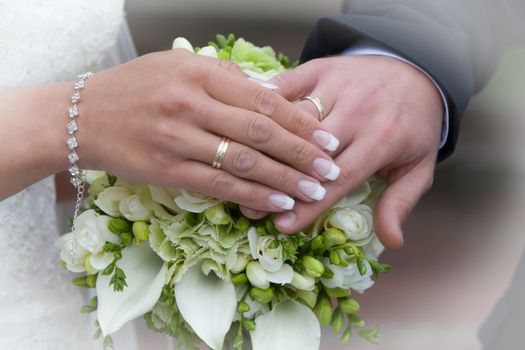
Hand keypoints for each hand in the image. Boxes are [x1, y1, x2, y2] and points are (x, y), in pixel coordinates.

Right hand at [78, 50, 340, 211]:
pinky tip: (277, 204)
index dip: (301, 123)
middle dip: (301, 154)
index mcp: (199, 74)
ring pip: (243, 162)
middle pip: (260, 132)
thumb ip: (224, 77)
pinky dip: (251, 196)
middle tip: (331, 170)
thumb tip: (270, 95)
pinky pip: (218, 185)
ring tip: (314, 192)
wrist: (82, 116)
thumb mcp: (179, 64)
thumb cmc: (136, 87)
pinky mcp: (166, 170)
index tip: (327, 139)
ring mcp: (177, 139)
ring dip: (284, 180)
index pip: (263, 101)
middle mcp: (191, 104)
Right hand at [243, 55, 442, 247]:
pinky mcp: (318, 67)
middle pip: (307, 150)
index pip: (339, 178)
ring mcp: (335, 86)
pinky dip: (263, 103)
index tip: (283, 225)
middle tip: (250, 206)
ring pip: (290, 118)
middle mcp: (356, 111)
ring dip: (264, 146)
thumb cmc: (412, 125)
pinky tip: (242, 123)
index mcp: (382, 139)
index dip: (310, 204)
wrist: (417, 70)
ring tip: (238, 172)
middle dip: (278, 179)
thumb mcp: (419, 166)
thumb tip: (392, 243)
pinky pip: (285, 85)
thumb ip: (402, 202)